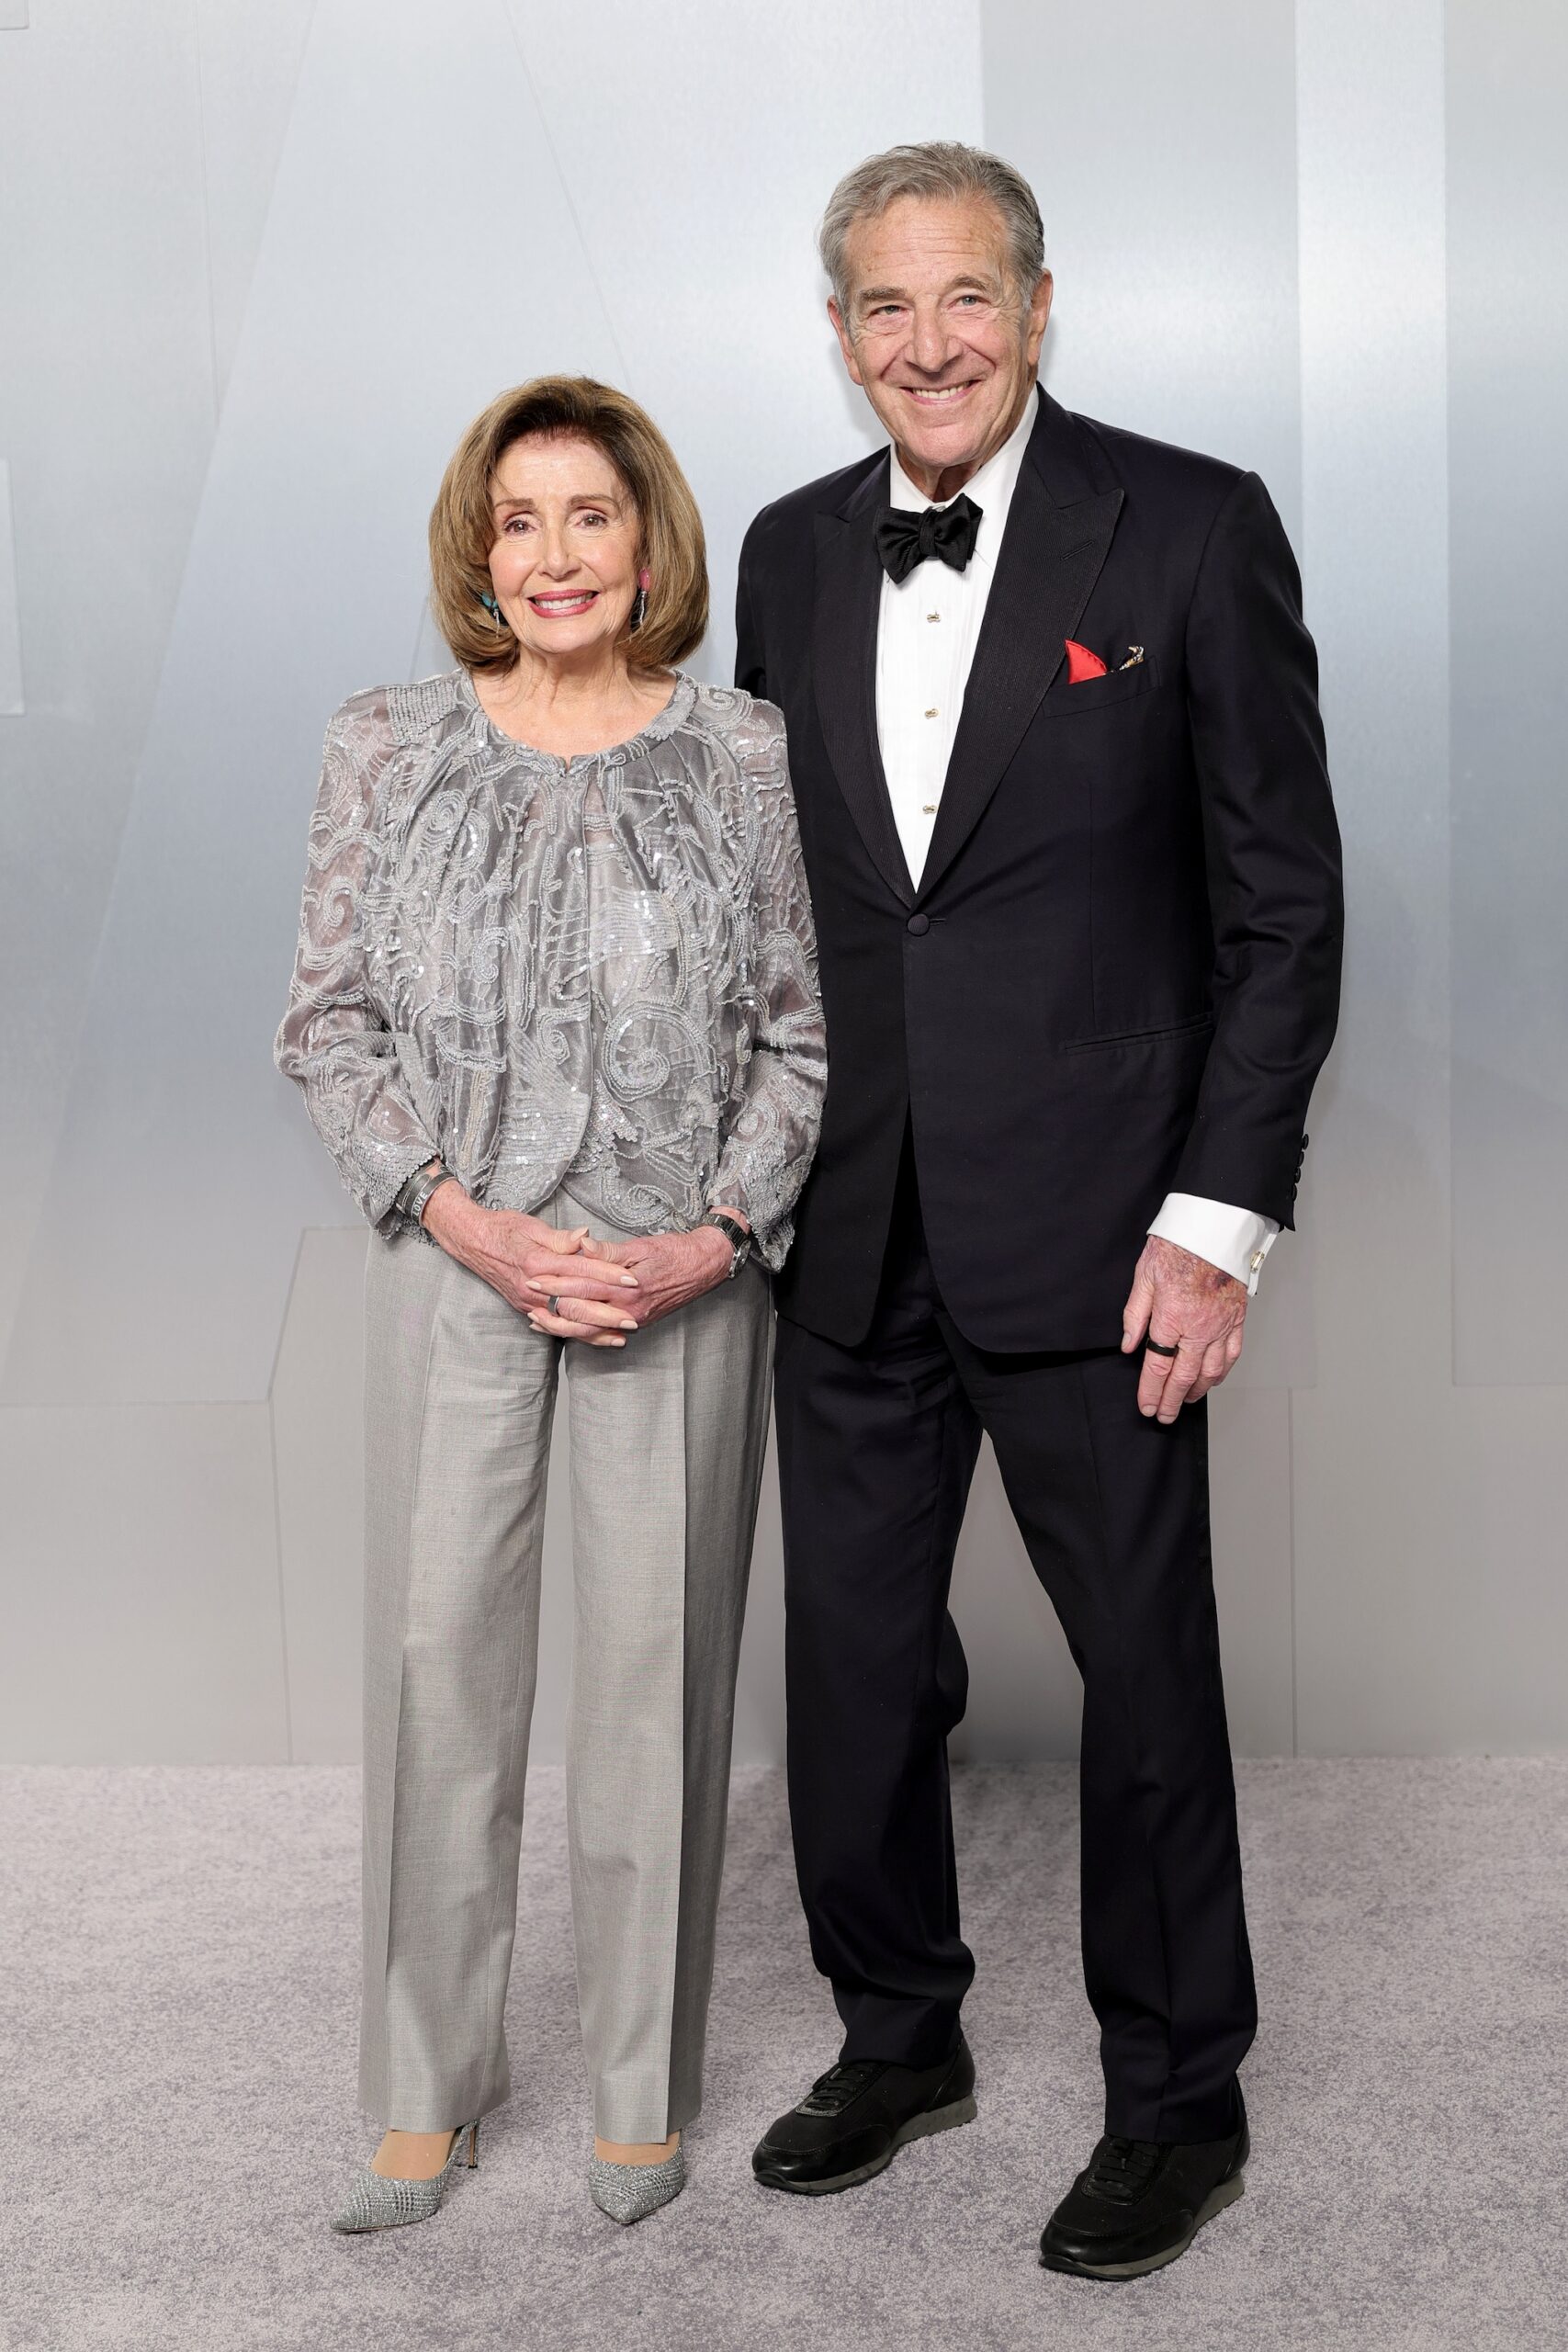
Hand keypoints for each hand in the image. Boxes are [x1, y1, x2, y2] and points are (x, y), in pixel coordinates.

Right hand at [423, 1186, 640, 1346]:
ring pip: (565, 1322)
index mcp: (538, 1262)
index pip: (581, 1271)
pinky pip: (552, 1325)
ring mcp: (527, 1301)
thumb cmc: (503, 1228)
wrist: (471, 1241)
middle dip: (607, 1315)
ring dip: (593, 1332)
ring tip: (618, 1337)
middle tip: (633, 1320)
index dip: (609, 1275)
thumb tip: (586, 1237)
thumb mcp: (533, 1226)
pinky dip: (573, 1333)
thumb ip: (561, 1238)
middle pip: (576, 1304)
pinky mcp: (524, 1307)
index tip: (632, 1280)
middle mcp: (532, 1287)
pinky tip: (590, 1338)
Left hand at [535, 1224, 733, 1337]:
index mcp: (627, 1287)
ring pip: (587, 1329)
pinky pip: (601, 1333)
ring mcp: (632, 1320)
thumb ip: (608, 1251)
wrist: (704, 1267)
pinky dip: (579, 1333)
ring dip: (560, 1325)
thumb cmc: (674, 1252)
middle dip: (551, 1303)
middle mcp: (628, 1309)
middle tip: (527, 1296)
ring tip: (536, 1318)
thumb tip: (581, 1245)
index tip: (534, 1276)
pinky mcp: (635, 1323)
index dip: (556, 1282)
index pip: (582, 1286)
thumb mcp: (640, 1246)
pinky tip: (563, 1329)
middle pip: (580, 1311)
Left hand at [1120, 1235, 1246, 1422]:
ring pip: (1211, 1370)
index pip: (1159, 1365)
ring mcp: (1222, 1325)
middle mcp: (1200, 1326)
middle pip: (1185, 1375)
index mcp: (1172, 1316)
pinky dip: (1222, 1372)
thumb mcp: (1144, 1275)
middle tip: (1163, 1417)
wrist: (1214, 1227)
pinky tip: (1213, 1380)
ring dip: (1197, 1391)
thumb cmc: (1177, 1245)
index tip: (1146, 1407)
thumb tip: (1129, 1345)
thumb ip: (1135, 1314)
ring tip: (1184, 1402)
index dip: (1151, 1390)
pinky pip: (1233, 1354)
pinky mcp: (1237, 1318)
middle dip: (1172, 1400)